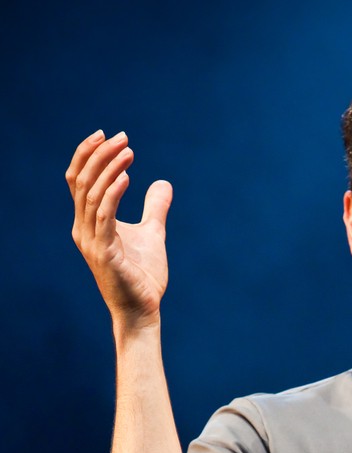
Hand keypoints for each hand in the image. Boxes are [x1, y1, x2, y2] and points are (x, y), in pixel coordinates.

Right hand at [66, 130, 172, 328]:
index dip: (90, 155)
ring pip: (90, 194)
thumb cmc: (143, 275)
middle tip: (123, 137)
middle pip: (82, 181)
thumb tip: (163, 183)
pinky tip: (127, 178)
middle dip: (100, 155)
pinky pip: (103, 216)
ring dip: (109, 169)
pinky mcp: (104, 252)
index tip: (110, 136)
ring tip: (129, 152)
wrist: (142, 309)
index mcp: (89, 222)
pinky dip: (113, 194)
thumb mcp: (152, 234)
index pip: (79, 180)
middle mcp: (83, 228)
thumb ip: (155, 209)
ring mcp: (91, 241)